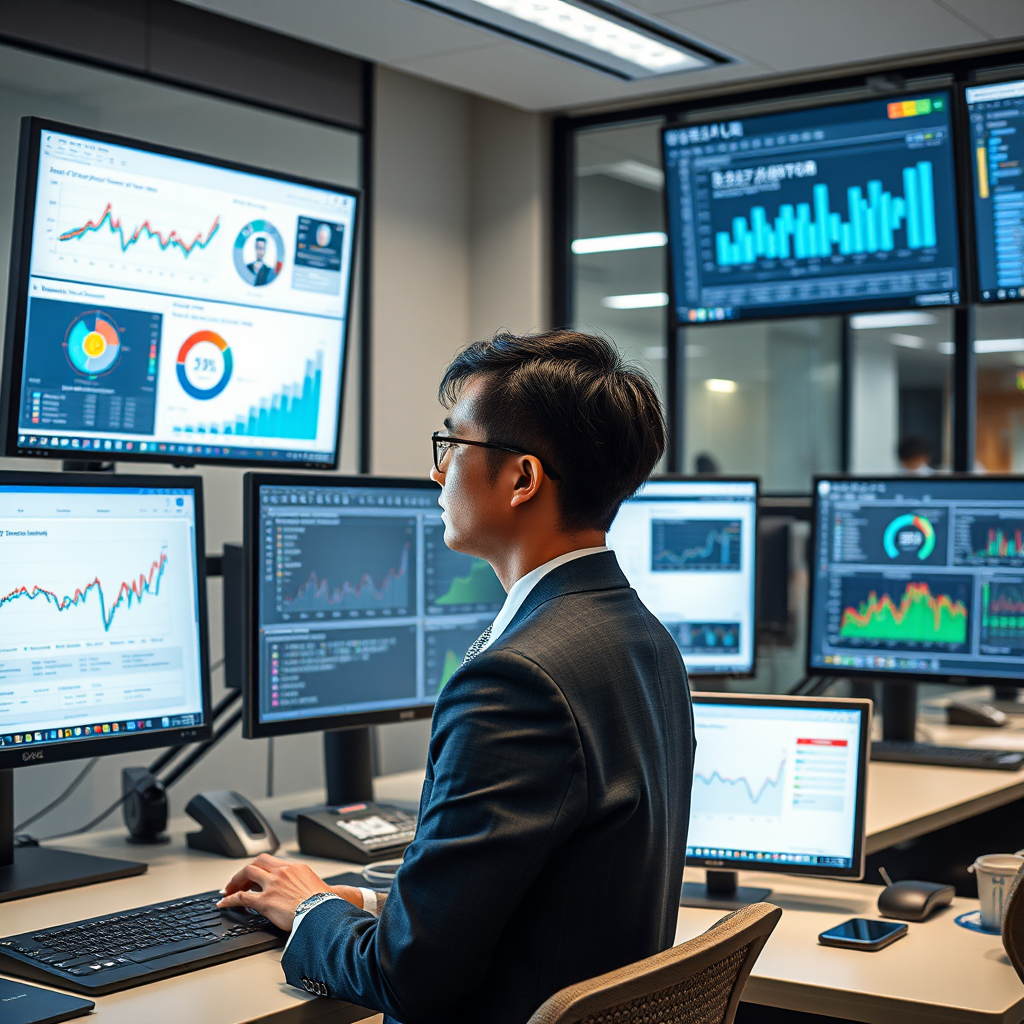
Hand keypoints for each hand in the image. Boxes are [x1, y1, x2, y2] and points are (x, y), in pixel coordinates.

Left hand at [218, 853, 357, 930]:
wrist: (323, 912)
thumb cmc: (324, 904)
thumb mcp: (318, 887)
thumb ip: (307, 886)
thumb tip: (311, 893)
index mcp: (295, 868)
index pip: (272, 862)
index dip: (260, 867)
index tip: (255, 876)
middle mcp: (282, 872)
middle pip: (258, 862)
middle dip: (246, 870)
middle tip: (238, 881)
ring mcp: (273, 884)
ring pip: (248, 873)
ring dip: (235, 881)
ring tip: (228, 890)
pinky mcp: (265, 900)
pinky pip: (242, 897)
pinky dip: (230, 899)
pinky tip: (224, 903)